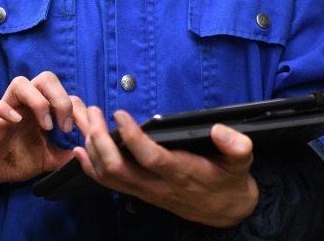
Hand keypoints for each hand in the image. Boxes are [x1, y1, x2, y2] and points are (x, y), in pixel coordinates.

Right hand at [0, 72, 84, 186]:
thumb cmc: (17, 159)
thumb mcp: (48, 159)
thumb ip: (66, 156)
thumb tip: (88, 154)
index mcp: (43, 110)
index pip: (66, 95)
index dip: (79, 110)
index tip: (85, 132)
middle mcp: (25, 104)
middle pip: (46, 79)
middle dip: (61, 98)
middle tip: (64, 126)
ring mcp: (5, 109)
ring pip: (20, 82)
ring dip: (37, 101)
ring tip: (45, 126)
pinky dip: (1, 108)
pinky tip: (15, 121)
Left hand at [72, 105, 258, 227]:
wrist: (226, 211)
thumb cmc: (230, 180)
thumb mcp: (242, 161)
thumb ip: (236, 145)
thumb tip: (220, 129)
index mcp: (182, 173)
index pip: (151, 158)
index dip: (132, 138)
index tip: (120, 114)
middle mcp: (159, 185)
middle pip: (119, 168)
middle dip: (100, 140)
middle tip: (94, 113)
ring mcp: (146, 191)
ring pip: (109, 176)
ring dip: (93, 149)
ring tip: (86, 122)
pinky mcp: (140, 192)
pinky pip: (109, 183)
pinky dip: (91, 166)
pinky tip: (81, 150)